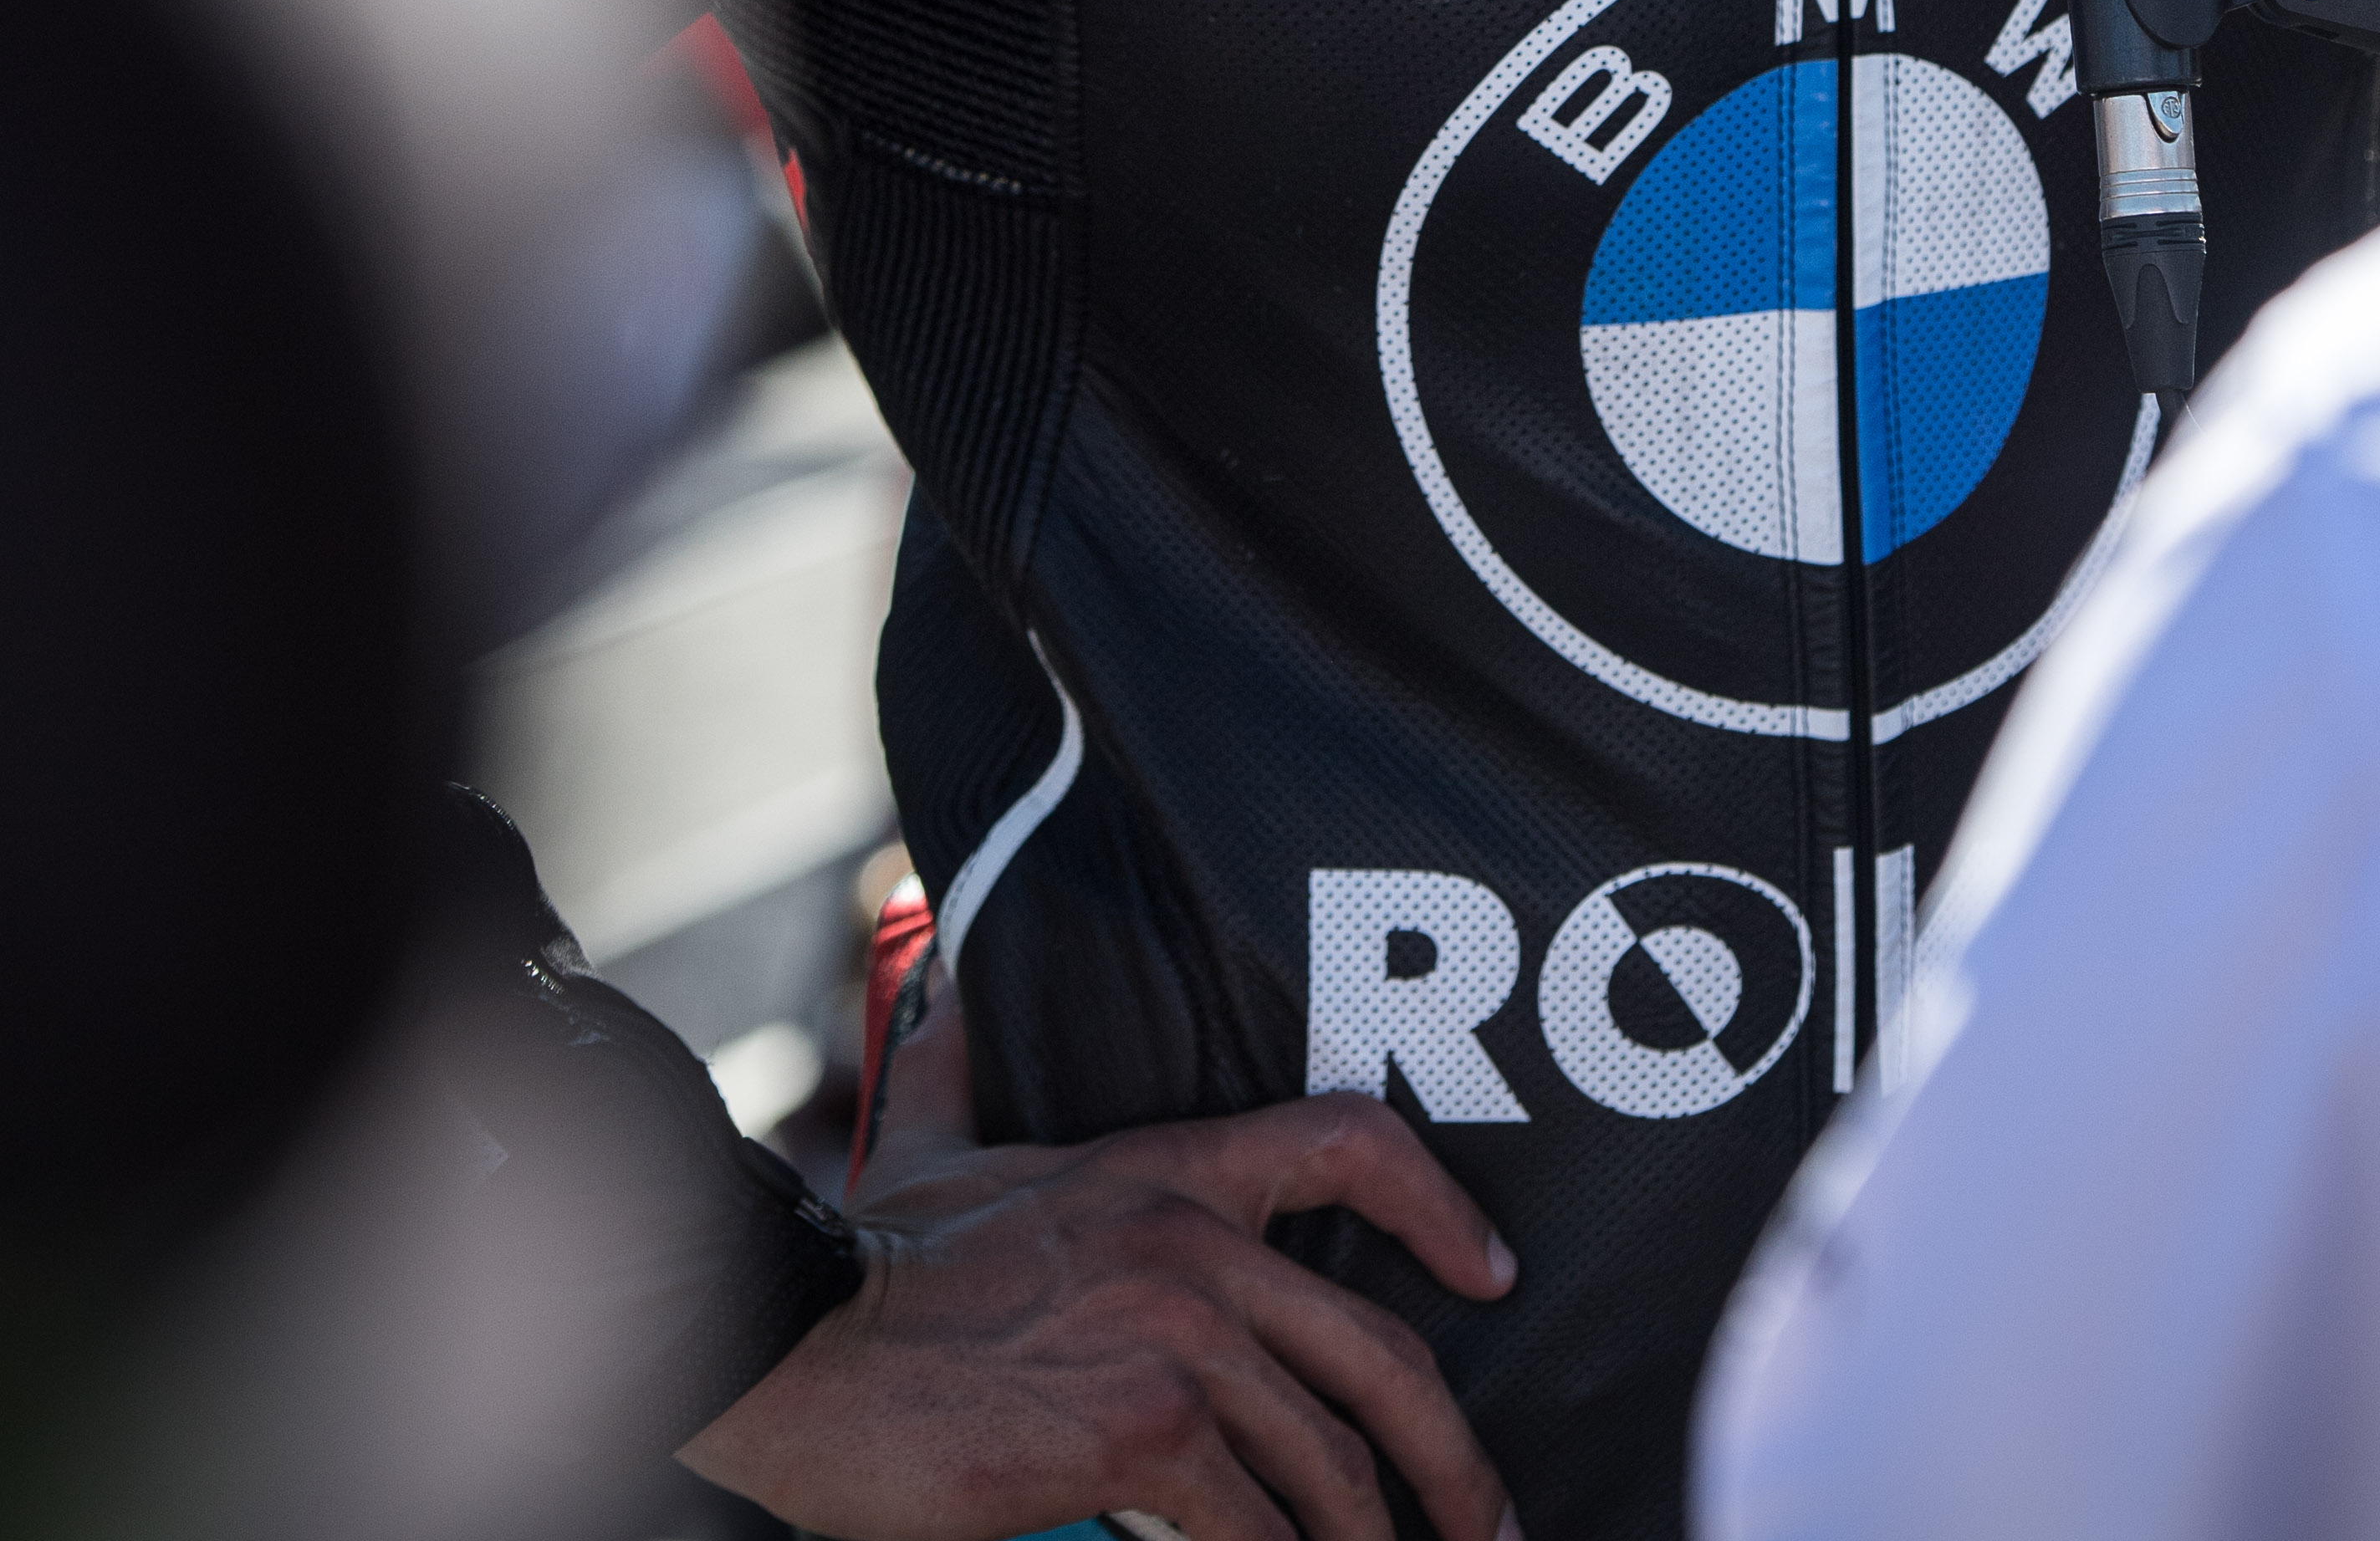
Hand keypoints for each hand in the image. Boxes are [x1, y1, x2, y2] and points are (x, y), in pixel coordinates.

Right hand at [682, 973, 1518, 1540]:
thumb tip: (947, 982)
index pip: (1347, 1141)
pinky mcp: (1141, 1433)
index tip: (1496, 1275)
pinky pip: (1258, 1531)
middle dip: (1454, 1460)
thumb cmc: (864, 1261)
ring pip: (1332, 1463)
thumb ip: (958, 1060)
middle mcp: (1194, 1241)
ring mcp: (1175, 1335)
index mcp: (1165, 1167)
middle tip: (1486, 1526)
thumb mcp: (928, 1141)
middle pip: (1381, 1351)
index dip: (1441, 1207)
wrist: (795, 1339)